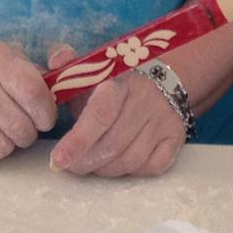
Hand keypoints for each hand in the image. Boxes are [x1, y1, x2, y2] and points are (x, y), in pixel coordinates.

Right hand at [0, 43, 55, 167]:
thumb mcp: (6, 65)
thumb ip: (37, 76)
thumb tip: (69, 87)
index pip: (33, 90)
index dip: (46, 113)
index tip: (44, 120)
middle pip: (20, 126)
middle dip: (26, 135)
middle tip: (17, 129)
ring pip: (1, 147)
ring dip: (4, 147)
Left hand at [44, 43, 184, 177]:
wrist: (162, 78)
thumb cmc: (116, 79)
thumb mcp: (92, 69)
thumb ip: (70, 65)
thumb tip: (57, 60)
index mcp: (119, 82)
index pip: (100, 114)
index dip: (78, 140)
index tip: (59, 159)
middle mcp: (145, 102)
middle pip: (114, 144)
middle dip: (86, 161)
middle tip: (70, 165)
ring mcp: (163, 122)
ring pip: (131, 160)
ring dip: (105, 169)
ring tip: (90, 164)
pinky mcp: (176, 139)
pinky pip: (152, 167)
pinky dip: (131, 172)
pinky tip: (117, 164)